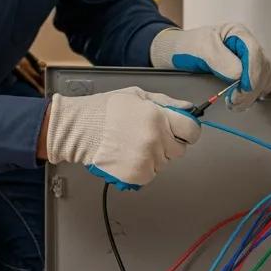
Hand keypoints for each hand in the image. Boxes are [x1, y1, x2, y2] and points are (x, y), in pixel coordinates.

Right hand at [46, 87, 201, 187]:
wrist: (79, 129)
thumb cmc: (104, 111)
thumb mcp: (137, 95)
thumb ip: (166, 102)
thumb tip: (188, 108)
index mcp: (158, 117)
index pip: (192, 130)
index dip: (187, 130)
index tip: (180, 130)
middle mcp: (156, 140)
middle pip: (179, 149)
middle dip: (168, 143)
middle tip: (146, 135)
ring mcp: (147, 159)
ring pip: (164, 162)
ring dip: (154, 156)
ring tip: (132, 144)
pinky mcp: (137, 174)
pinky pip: (151, 174)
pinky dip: (143, 168)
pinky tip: (128, 156)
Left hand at [150, 23, 270, 109]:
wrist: (177, 55)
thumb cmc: (187, 47)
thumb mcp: (201, 48)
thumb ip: (220, 60)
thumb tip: (239, 74)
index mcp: (237, 33)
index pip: (254, 52)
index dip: (253, 72)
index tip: (244, 88)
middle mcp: (246, 46)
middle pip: (263, 67)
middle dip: (251, 87)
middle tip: (235, 101)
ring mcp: (248, 59)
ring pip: (264, 77)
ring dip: (252, 93)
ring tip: (235, 103)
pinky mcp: (246, 72)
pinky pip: (259, 84)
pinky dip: (253, 94)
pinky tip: (241, 100)